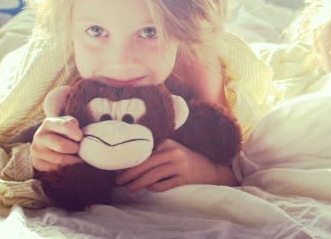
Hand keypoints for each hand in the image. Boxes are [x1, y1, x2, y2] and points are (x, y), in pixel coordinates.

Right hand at [30, 86, 82, 171]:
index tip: (80, 137)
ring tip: (76, 157)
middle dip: (74, 148)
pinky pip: (55, 169)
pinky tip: (68, 163)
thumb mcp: (69, 122)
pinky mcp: (37, 163)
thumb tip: (78, 135)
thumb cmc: (64, 131)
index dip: (77, 134)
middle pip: (61, 146)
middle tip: (77, 148)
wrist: (49, 141)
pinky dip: (65, 168)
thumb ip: (74, 124)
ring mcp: (36, 151)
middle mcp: (39, 136)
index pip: (65, 126)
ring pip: (60, 160)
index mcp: (48, 123)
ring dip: (72, 160)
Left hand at [114, 139, 237, 192]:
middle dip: (130, 173)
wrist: (211, 169)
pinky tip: (148, 188)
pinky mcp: (185, 178)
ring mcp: (180, 165)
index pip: (145, 151)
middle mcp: (174, 152)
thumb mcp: (173, 150)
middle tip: (118, 180)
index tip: (118, 167)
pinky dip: (154, 188)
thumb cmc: (186, 159)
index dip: (130, 160)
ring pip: (153, 175)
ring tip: (129, 188)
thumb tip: (130, 162)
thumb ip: (156, 152)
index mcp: (169, 142)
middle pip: (146, 163)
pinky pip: (164, 185)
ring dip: (138, 183)